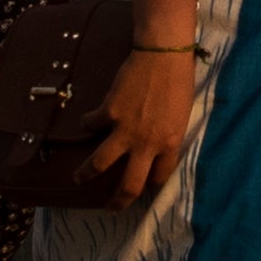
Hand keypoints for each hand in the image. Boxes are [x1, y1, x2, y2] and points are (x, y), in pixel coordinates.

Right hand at [83, 44, 195, 204]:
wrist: (162, 53)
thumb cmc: (178, 80)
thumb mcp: (181, 114)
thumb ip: (168, 133)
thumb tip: (156, 145)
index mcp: (170, 143)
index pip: (159, 177)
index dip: (150, 183)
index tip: (143, 186)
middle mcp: (147, 143)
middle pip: (130, 184)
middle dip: (118, 201)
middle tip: (110, 208)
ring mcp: (126, 129)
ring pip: (100, 163)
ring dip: (86, 173)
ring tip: (78, 178)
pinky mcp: (109, 112)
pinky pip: (91, 125)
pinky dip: (88, 123)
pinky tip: (87, 121)